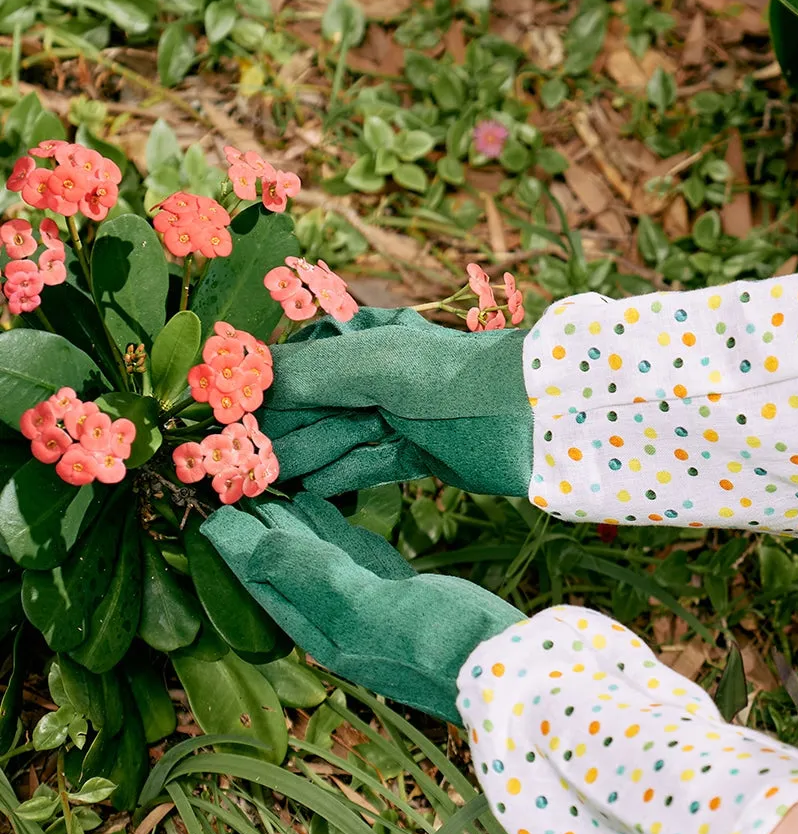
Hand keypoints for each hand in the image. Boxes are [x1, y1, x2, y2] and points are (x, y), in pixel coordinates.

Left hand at [200, 490, 521, 722]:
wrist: (509, 664)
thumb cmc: (442, 642)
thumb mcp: (371, 609)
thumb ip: (314, 576)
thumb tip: (257, 544)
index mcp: (325, 629)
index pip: (266, 583)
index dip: (236, 548)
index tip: (209, 509)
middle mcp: (340, 622)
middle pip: (286, 570)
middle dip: (259, 532)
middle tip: (236, 489)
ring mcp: (372, 609)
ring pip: (318, 560)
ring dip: (293, 527)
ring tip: (273, 492)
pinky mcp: (401, 595)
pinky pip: (353, 557)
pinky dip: (334, 532)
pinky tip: (327, 512)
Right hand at [259, 309, 532, 496]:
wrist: (532, 418)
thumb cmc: (456, 380)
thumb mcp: (378, 365)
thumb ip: (309, 372)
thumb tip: (243, 386)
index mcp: (362, 342)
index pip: (292, 371)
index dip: (261, 400)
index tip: (228, 429)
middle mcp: (373, 377)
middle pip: (308, 411)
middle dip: (284, 435)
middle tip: (255, 460)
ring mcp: (394, 416)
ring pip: (334, 441)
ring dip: (309, 457)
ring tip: (279, 476)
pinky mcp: (415, 453)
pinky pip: (365, 465)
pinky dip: (340, 476)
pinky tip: (311, 490)